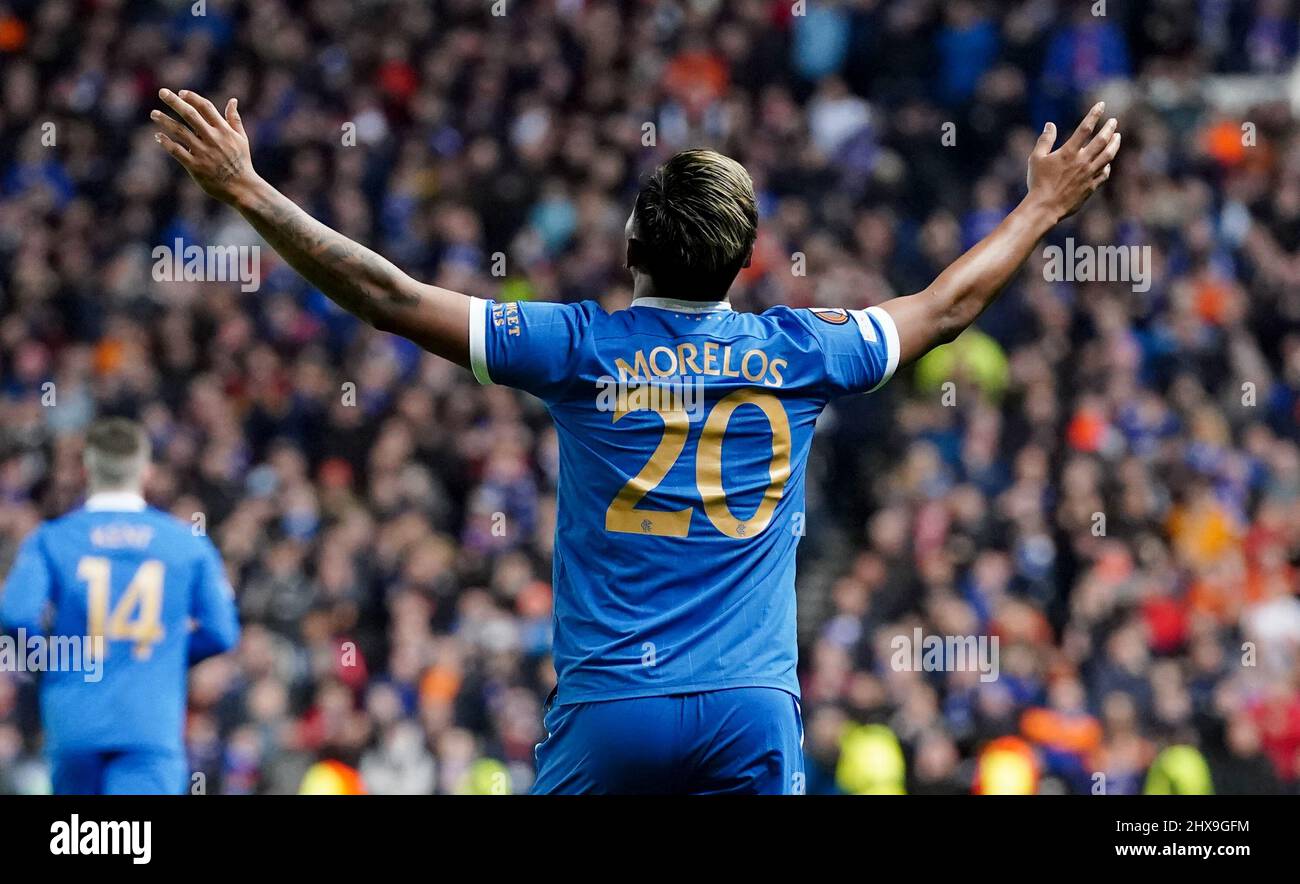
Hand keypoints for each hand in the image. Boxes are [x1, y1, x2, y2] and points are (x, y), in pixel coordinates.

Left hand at [150, 89, 258, 205]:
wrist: (242, 188)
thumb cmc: (241, 162)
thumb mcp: (242, 139)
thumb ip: (234, 119)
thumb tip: (233, 100)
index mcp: (224, 130)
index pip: (206, 108)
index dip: (192, 98)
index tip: (181, 93)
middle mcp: (213, 138)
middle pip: (190, 115)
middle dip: (175, 102)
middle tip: (162, 92)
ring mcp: (203, 152)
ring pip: (180, 132)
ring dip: (165, 121)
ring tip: (154, 113)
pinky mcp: (196, 166)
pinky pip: (177, 151)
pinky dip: (167, 143)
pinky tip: (158, 136)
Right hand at [1026, 101, 1121, 220]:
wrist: (1044, 207)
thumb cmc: (1037, 183)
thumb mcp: (1036, 159)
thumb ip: (1044, 140)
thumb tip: (1049, 125)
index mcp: (1069, 152)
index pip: (1085, 128)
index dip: (1094, 114)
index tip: (1101, 105)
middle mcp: (1082, 161)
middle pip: (1102, 140)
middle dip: (1110, 128)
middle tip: (1114, 121)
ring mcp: (1089, 174)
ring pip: (1108, 155)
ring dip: (1115, 144)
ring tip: (1118, 137)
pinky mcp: (1091, 187)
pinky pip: (1104, 173)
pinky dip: (1107, 166)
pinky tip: (1107, 163)